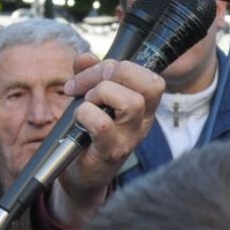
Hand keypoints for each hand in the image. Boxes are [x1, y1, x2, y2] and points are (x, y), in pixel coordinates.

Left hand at [48, 53, 163, 229]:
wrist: (80, 172)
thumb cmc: (89, 131)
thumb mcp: (91, 96)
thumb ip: (89, 73)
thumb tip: (85, 56)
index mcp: (145, 105)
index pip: (151, 77)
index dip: (120, 66)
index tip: (91, 74)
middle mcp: (144, 121)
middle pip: (147, 83)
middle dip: (108, 75)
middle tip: (84, 88)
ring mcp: (130, 138)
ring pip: (131, 102)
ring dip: (100, 94)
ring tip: (86, 105)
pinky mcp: (111, 152)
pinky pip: (103, 125)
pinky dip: (85, 114)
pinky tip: (78, 120)